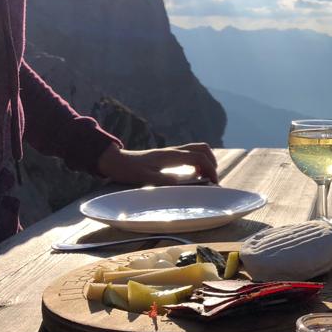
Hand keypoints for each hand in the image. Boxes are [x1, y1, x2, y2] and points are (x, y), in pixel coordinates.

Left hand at [96, 143, 218, 185]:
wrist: (117, 161)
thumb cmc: (129, 170)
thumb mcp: (146, 178)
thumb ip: (164, 180)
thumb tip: (182, 182)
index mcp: (171, 156)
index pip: (199, 157)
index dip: (211, 169)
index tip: (214, 183)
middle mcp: (174, 151)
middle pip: (202, 148)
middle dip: (212, 162)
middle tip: (211, 179)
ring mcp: (172, 152)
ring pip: (197, 149)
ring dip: (206, 161)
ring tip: (203, 177)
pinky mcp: (169, 156)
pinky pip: (190, 154)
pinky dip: (198, 162)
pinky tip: (192, 175)